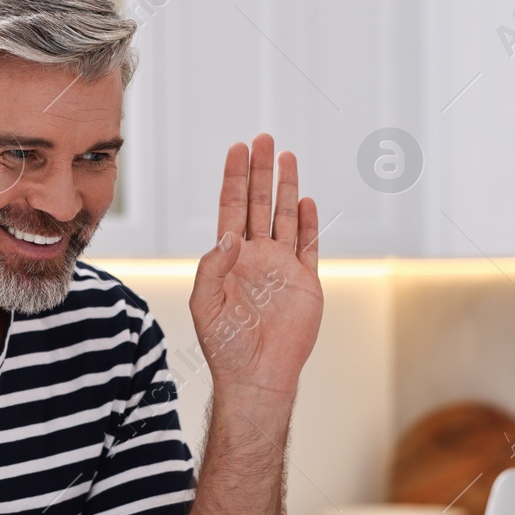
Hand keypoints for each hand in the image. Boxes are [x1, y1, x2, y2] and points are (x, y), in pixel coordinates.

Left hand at [190, 134, 323, 401]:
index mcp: (229, 259)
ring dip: (285, 188)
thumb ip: (213, 268)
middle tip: (263, 139)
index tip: (237, 149)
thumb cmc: (224, 346)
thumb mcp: (204, 304)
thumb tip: (230, 235)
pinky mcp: (306, 282)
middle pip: (259, 203)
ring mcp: (282, 268)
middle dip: (260, 172)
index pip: (231, 208)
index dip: (233, 178)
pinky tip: (306, 200)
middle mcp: (257, 257)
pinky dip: (309, 223)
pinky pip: (309, 245)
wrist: (257, 375)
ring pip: (286, 217)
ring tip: (286, 156)